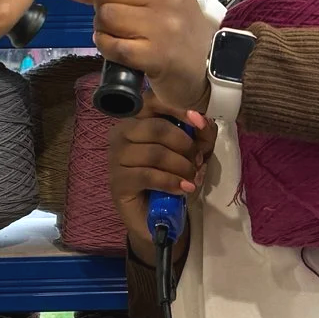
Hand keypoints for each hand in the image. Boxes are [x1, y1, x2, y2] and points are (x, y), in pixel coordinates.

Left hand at [57, 0, 219, 111]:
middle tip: (119, 22)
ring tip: (122, 37)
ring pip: (105, 16)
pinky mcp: (154, 54)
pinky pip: (110, 44)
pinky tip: (122, 51)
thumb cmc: (181, 35)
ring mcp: (162, 26)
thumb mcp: (156, 1)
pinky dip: (108, 49)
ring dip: (104, 30)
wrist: (211, 69)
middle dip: (101, 8)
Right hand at [110, 109, 215, 264]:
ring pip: (154, 153)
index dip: (177, 107)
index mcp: (139, 119)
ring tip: (191, 178)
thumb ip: (202, 133)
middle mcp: (122, 133)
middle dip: (185, 145)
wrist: (158, 217)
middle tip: (197, 161)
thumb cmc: (173, 177)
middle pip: (157, 128)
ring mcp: (116, 157)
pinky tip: (183, 189)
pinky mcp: (117, 181)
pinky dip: (171, 182)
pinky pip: (148, 175)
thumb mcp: (195, 151)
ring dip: (181, 167)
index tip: (198, 120)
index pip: (152, 100)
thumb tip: (202, 120)